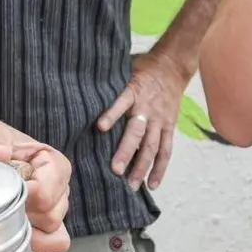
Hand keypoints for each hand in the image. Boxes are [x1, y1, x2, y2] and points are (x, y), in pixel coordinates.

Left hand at [0, 116, 72, 251]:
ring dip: (36, 243)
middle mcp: (54, 191)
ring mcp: (44, 216)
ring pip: (55, 239)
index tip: (19, 189)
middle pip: (54, 217)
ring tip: (13, 239)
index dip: (37, 193)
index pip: (55, 186)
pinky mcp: (31, 233)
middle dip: (31, 218)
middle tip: (4, 209)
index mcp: (50, 163)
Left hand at [97, 53, 188, 191]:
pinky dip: (160, 168)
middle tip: (115, 171)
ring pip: (151, 146)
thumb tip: (79, 87)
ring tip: (132, 185)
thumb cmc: (142, 68)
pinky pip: (166, 150)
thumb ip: (108, 82)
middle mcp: (146, 108)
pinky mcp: (168, 127)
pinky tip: (152, 185)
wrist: (172, 65)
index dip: (112, 115)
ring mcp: (159, 120)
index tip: (100, 127)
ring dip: (142, 167)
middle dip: (126, 152)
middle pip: (137, 132)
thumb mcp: (124, 69)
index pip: (121, 103)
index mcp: (133, 92)